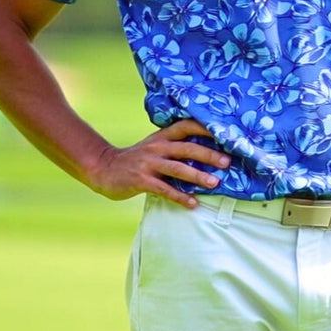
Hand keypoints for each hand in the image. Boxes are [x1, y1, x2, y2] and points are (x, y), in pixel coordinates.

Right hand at [87, 119, 230, 207]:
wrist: (104, 168)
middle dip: (208, 154)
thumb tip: (207, 153)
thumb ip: (174, 147)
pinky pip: (164, 189)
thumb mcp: (154, 147)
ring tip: (215, 183)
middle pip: (186, 148)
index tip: (225, 134)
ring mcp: (148, 163)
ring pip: (177, 168)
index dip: (205, 129)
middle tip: (227, 162)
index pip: (186, 126)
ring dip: (197, 176)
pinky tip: (193, 203)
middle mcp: (156, 147)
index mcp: (162, 137)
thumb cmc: (136, 160)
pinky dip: (180, 196)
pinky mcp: (140, 180)